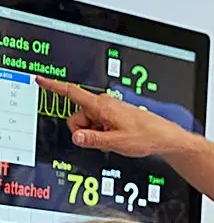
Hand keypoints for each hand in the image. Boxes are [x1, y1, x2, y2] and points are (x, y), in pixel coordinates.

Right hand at [33, 76, 192, 156]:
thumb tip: (76, 137)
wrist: (165, 136)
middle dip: (84, 132)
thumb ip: (93, 140)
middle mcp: (103, 104)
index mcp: (101, 106)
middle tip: (104, 141)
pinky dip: (102, 134)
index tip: (40, 79)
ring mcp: (108, 110)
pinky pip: (98, 125)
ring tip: (114, 140)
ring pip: (87, 124)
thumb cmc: (146, 136)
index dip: (53, 87)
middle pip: (77, 117)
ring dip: (95, 135)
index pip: (71, 93)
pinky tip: (116, 139)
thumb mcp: (117, 143)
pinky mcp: (113, 116)